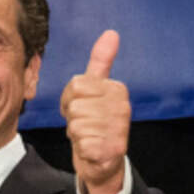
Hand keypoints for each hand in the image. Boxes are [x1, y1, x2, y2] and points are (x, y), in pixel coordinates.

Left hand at [60, 30, 130, 193]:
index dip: (71, 98)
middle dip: (74, 117)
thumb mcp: (95, 89)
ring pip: (76, 124)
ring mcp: (119, 129)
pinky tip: (92, 150)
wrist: (104, 161)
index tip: (83, 107)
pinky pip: (81, 143)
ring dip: (77, 134)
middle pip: (76, 105)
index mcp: (118, 89)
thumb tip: (112, 33)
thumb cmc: (95, 121)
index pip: (77, 84)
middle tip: (86, 125)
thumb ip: (101, 61)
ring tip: (89, 137)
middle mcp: (122, 107)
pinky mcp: (112, 150)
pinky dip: (82, 149)